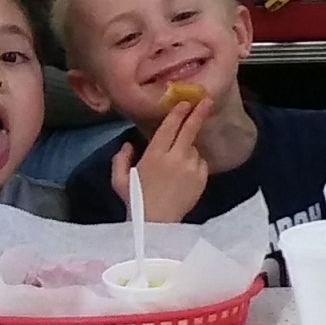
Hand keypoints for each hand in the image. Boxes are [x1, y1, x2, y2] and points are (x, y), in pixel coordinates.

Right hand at [111, 99, 211, 222]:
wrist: (157, 224)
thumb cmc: (136, 201)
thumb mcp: (118, 180)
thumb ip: (120, 159)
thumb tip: (128, 144)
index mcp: (154, 155)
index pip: (169, 127)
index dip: (178, 112)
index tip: (185, 102)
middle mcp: (175, 158)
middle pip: (189, 130)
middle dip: (198, 113)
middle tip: (207, 100)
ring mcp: (191, 169)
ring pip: (194, 149)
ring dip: (188, 149)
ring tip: (177, 165)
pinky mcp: (201, 179)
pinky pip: (201, 163)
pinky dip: (195, 164)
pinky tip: (184, 175)